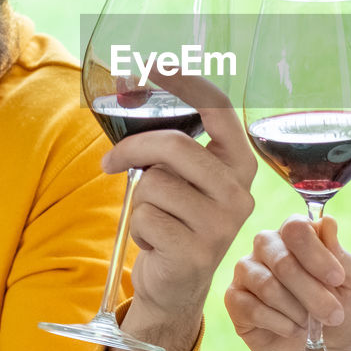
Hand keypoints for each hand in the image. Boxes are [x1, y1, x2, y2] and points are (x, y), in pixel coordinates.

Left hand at [100, 83, 256, 350]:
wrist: (176, 286)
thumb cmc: (175, 220)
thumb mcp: (181, 179)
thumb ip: (169, 144)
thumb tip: (127, 87)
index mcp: (240, 164)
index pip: (218, 109)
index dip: (186, 82)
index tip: (154, 63)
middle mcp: (239, 191)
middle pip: (174, 146)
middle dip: (134, 149)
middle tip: (110, 161)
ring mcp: (221, 224)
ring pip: (153, 184)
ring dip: (139, 200)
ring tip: (155, 219)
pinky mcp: (196, 251)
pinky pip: (144, 217)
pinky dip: (138, 229)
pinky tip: (156, 243)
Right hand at [225, 214, 350, 350]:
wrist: (328, 348)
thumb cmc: (341, 306)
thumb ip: (340, 253)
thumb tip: (327, 222)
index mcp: (295, 233)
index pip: (295, 228)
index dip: (317, 255)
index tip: (337, 279)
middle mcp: (266, 245)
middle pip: (282, 261)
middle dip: (312, 293)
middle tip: (334, 315)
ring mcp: (247, 271)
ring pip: (267, 286)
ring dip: (297, 311)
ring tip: (309, 323)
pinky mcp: (235, 299)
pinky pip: (252, 308)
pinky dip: (281, 324)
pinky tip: (292, 329)